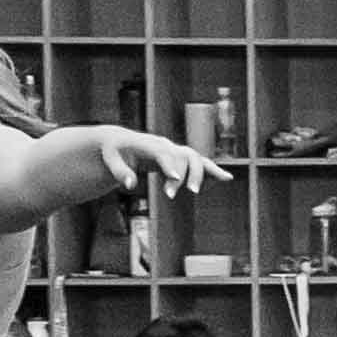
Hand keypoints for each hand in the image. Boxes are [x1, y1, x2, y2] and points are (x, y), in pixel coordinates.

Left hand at [83, 129, 230, 198]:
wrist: (122, 141)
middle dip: (182, 175)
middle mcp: (166, 144)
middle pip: (183, 156)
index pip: (163, 152)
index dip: (169, 164)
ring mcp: (175, 150)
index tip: (173, 178)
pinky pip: (200, 163)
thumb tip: (130, 185)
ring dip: (199, 174)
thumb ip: (119, 172)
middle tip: (170, 195)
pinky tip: (227, 178)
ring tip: (194, 192)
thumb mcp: (109, 158)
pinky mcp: (181, 158)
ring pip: (195, 158)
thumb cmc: (113, 151)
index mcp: (148, 143)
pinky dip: (213, 170)